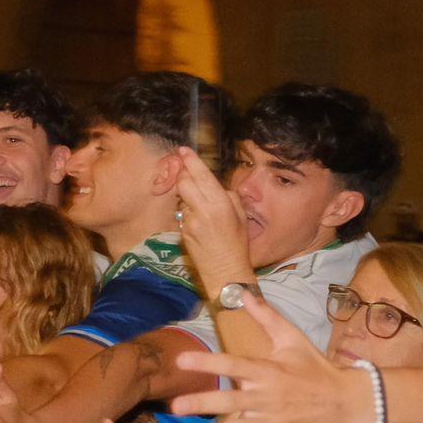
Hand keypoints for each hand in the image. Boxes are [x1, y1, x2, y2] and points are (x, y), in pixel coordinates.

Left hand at [166, 290, 370, 422]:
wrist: (348, 400)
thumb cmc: (316, 369)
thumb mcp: (293, 339)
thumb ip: (267, 317)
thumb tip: (243, 293)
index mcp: (268, 371)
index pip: (233, 364)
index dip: (207, 361)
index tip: (181, 360)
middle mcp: (268, 397)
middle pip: (231, 400)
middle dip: (203, 403)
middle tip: (176, 408)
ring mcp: (274, 422)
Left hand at [171, 147, 250, 294]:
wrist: (225, 271)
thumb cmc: (238, 244)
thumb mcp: (240, 216)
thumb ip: (228, 196)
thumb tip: (215, 186)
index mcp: (220, 204)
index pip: (201, 176)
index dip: (191, 161)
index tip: (183, 150)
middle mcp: (202, 211)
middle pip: (184, 183)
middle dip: (183, 175)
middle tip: (186, 171)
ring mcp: (189, 222)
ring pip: (182, 199)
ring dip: (187, 196)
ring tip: (201, 206)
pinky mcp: (182, 232)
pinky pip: (183, 215)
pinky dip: (188, 213)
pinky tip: (199, 224)